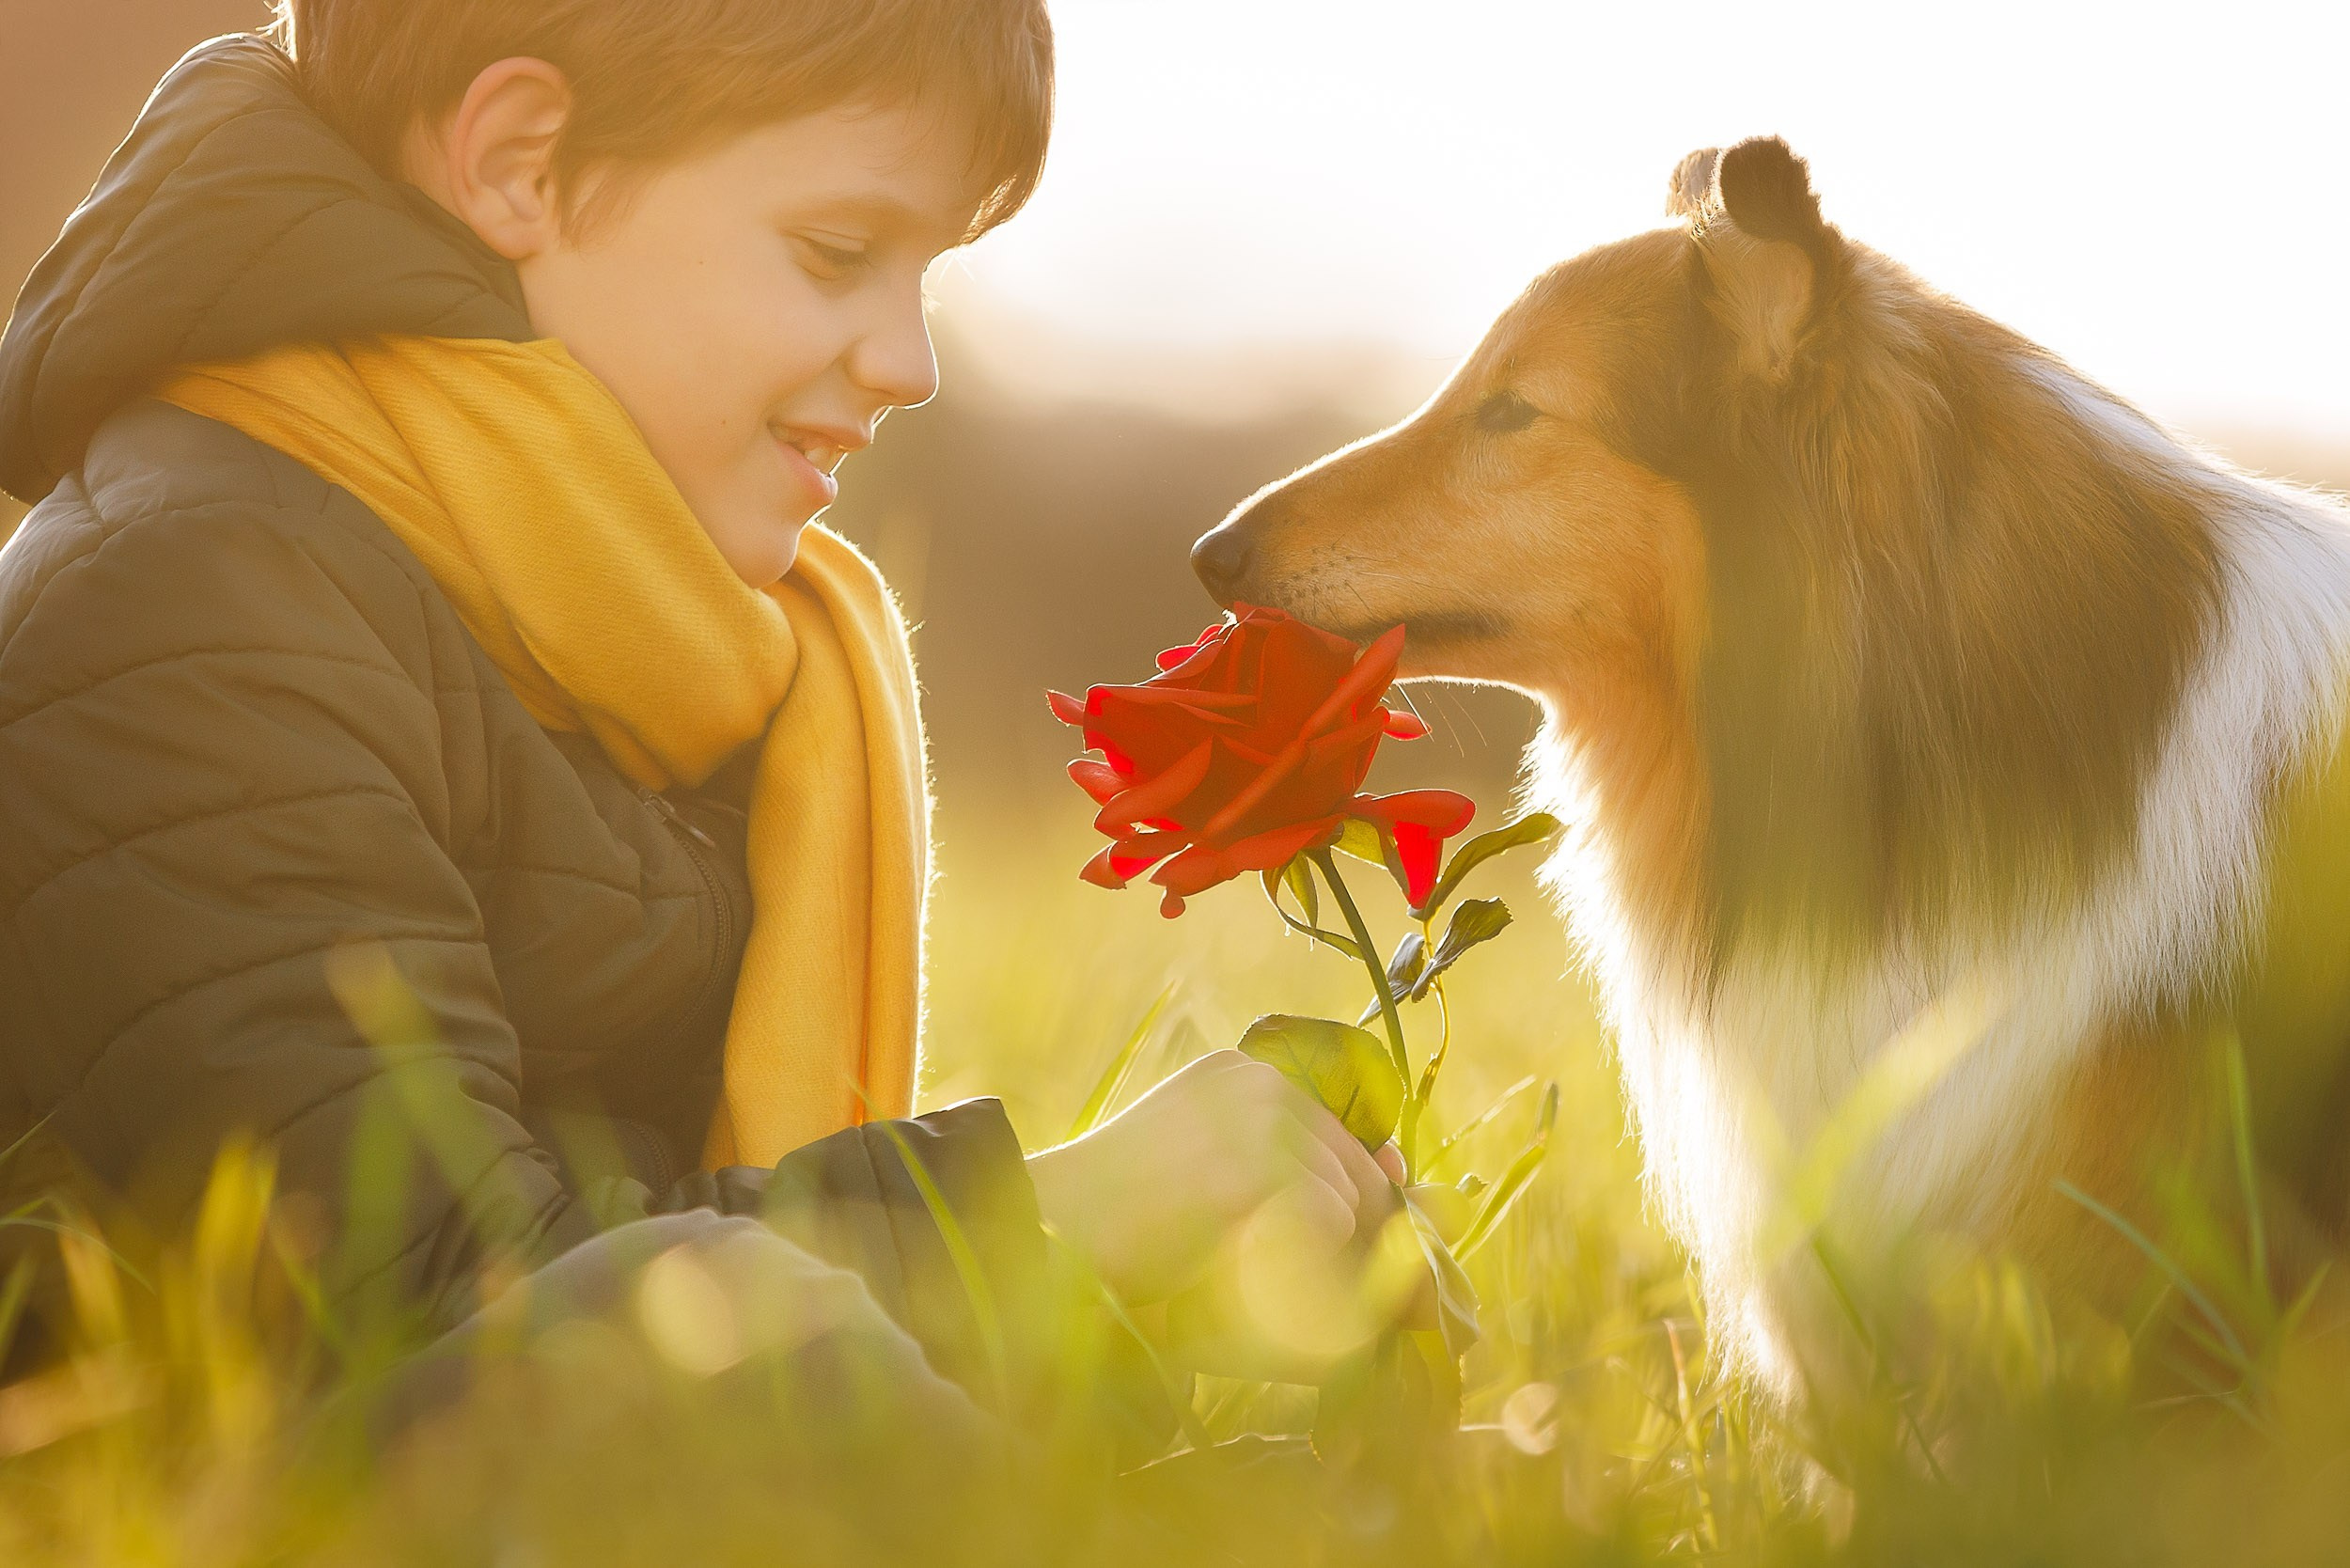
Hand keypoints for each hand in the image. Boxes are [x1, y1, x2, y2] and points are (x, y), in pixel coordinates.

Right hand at [1028, 1049, 1398, 1307]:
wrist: (1054, 1229)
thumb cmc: (1117, 1212)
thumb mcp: (1203, 1162)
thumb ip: (1280, 1158)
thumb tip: (1397, 1168)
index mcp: (1239, 1072)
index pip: (1332, 1128)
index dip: (1343, 1186)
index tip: (1327, 1231)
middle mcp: (1257, 1081)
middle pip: (1351, 1162)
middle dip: (1346, 1225)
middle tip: (1294, 1268)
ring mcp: (1258, 1120)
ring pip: (1348, 1199)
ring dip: (1322, 1249)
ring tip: (1261, 1271)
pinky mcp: (1256, 1169)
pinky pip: (1331, 1223)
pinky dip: (1308, 1260)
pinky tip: (1257, 1271)